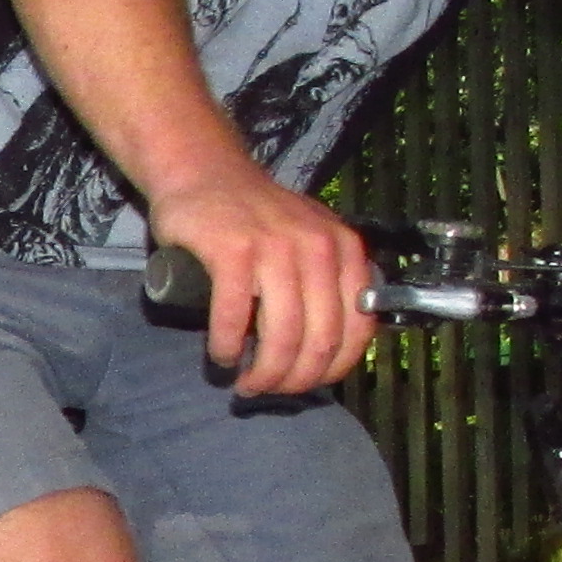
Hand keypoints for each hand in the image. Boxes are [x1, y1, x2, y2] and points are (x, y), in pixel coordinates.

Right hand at [143, 170, 374, 397]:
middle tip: (269, 390)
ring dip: (263, 373)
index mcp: (343, 249)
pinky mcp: (232, 251)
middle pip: (318, 339)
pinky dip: (227, 347)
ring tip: (246, 383)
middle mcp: (316, 248)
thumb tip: (332, 348)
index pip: (356, 329)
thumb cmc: (255, 215)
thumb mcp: (310, 239)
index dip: (332, 369)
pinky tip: (222, 356)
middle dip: (294, 380)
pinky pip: (234, 316)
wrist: (205, 171)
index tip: (307, 385)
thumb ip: (329, 280)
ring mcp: (275, 247)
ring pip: (282, 335)